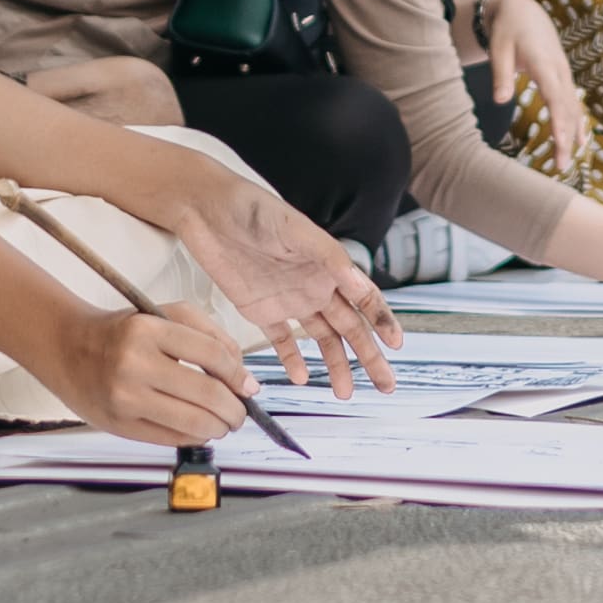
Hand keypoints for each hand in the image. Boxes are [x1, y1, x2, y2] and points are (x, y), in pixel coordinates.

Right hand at [45, 299, 258, 447]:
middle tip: (240, 412)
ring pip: (194, 424)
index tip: (249, 387)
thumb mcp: (163, 315)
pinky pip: (172, 439)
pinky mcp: (120, 426)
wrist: (68, 349)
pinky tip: (197, 428)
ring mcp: (125, 399)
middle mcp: (135, 364)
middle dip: (235, 410)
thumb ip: (209, 335)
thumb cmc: (122, 332)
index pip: (213, 356)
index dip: (239, 376)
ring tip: (222, 422)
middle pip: (208, 395)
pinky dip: (194, 437)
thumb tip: (243, 378)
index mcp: (148, 330)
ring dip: (218, 427)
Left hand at [171, 169, 400, 393]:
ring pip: (322, 338)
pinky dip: (293, 360)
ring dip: (336, 365)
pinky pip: (282, 340)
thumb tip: (360, 287)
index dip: (382, 321)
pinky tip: (301, 378)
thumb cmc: (253, 210)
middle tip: (385, 385)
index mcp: (329, 265)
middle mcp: (315, 285)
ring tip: (345, 393)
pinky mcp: (261, 309)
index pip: (365, 298)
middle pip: (350, 327)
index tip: (396, 345)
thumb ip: (329, 258)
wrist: (206, 210)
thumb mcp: (295, 230)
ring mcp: (290, 299)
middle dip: (369, 356)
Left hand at [481, 0, 590, 173]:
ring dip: (572, 135)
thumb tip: (500, 100)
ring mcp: (564, 74)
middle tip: (560, 166)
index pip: (555, 96)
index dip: (559, 120)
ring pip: (573, 108)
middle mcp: (559, 70)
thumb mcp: (499, 49)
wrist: (524, 11)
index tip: (561, 143)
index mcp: (544, 63)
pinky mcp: (563, 77)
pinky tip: (580, 142)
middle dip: (566, 138)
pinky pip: (573, 103)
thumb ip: (501, 75)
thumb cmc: (508, 30)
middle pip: (567, 108)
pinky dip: (577, 122)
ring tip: (566, 162)